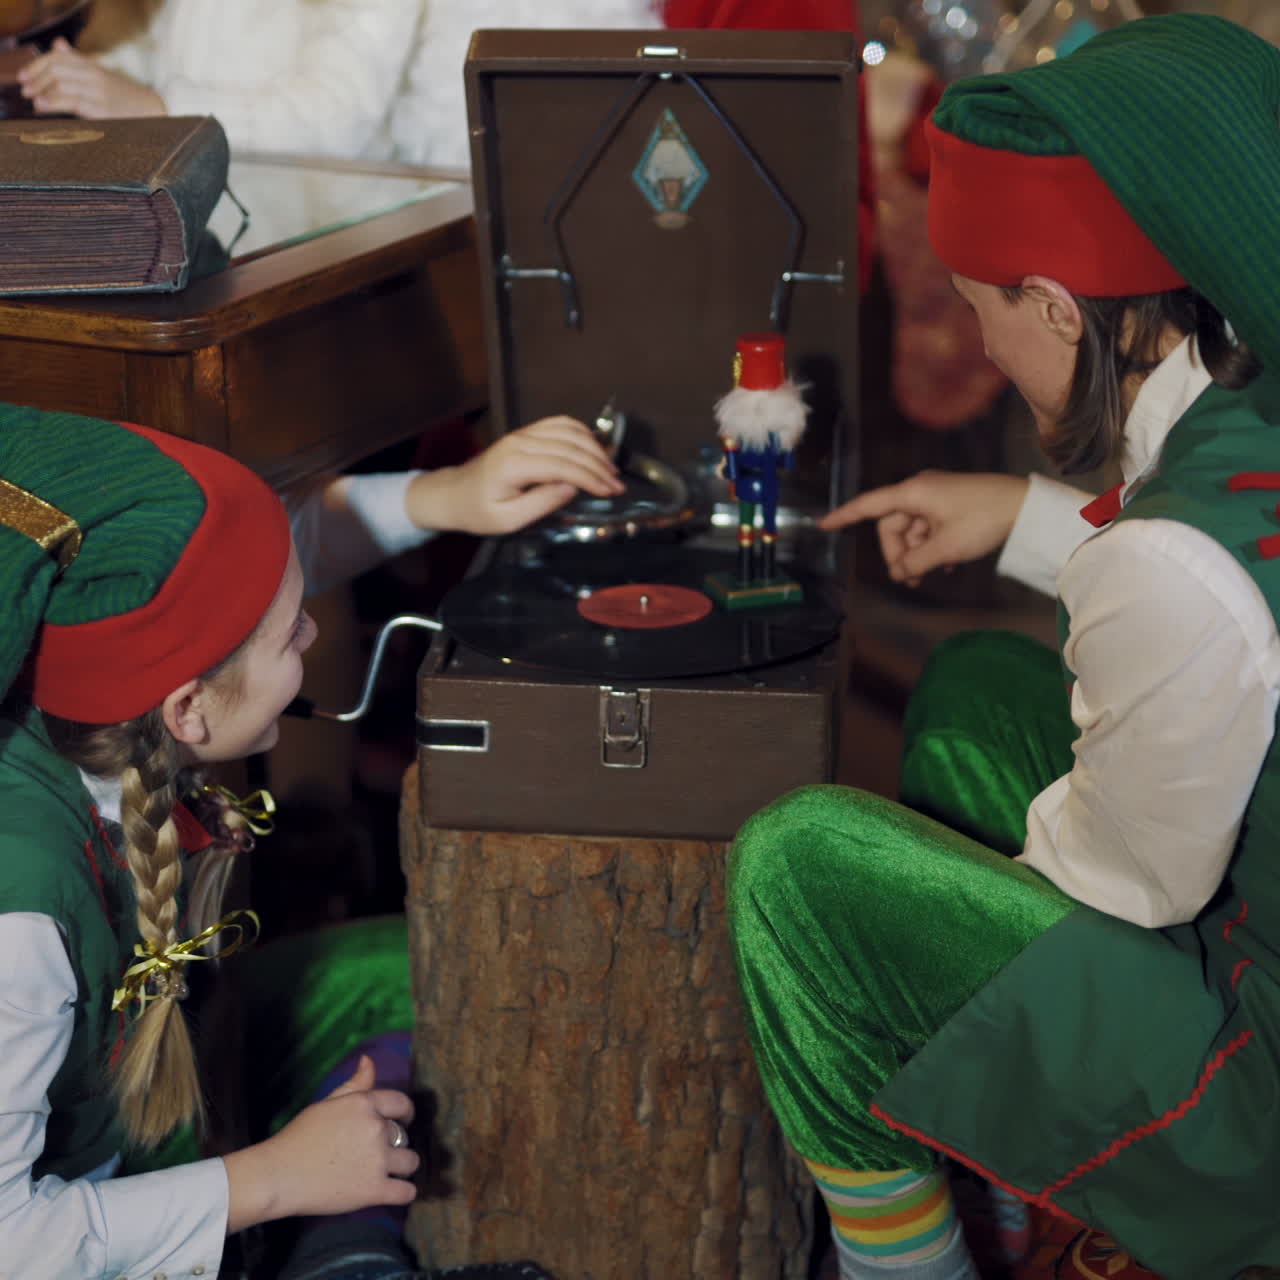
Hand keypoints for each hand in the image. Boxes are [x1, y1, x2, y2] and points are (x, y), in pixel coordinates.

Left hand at [18, 38, 165, 118]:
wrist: (156, 113)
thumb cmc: (128, 99)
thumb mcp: (102, 76)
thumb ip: (78, 61)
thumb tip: (58, 44)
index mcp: (92, 66)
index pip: (57, 57)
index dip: (36, 65)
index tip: (24, 77)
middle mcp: (94, 75)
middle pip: (55, 68)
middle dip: (35, 78)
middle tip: (25, 89)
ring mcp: (98, 91)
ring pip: (60, 83)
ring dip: (41, 91)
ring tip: (33, 100)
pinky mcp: (102, 108)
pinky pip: (71, 101)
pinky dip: (53, 102)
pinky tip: (43, 106)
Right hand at [224, 1054, 418, 1231]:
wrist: (278, 1175)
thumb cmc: (299, 1138)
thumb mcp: (327, 1103)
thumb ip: (354, 1083)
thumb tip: (369, 1060)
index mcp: (365, 1104)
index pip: (402, 1103)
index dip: (405, 1113)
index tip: (403, 1121)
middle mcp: (375, 1129)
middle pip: (404, 1135)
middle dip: (395, 1143)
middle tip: (377, 1152)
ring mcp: (377, 1161)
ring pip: (411, 1162)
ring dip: (402, 1167)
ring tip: (388, 1171)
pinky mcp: (374, 1190)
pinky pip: (407, 1192)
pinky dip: (404, 1193)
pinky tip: (394, 1191)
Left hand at [405, 415, 623, 535]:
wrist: (455, 494)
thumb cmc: (479, 511)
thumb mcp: (508, 520)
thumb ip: (541, 503)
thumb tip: (571, 488)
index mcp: (513, 465)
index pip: (563, 466)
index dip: (591, 478)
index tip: (611, 492)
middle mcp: (519, 443)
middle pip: (570, 447)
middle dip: (599, 466)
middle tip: (617, 485)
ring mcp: (523, 434)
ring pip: (569, 431)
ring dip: (594, 449)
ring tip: (610, 470)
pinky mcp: (526, 433)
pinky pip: (559, 424)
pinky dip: (581, 433)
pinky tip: (594, 447)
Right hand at [821, 470, 1028, 586]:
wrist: (1026, 506)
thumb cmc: (983, 520)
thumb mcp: (946, 546)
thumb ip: (916, 561)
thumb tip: (901, 571)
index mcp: (913, 493)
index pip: (868, 505)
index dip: (844, 517)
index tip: (823, 525)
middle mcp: (920, 490)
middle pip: (892, 526)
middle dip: (898, 553)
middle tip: (911, 579)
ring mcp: (937, 497)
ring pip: (912, 530)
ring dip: (917, 553)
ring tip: (931, 575)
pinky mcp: (952, 504)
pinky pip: (930, 527)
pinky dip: (933, 546)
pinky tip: (948, 564)